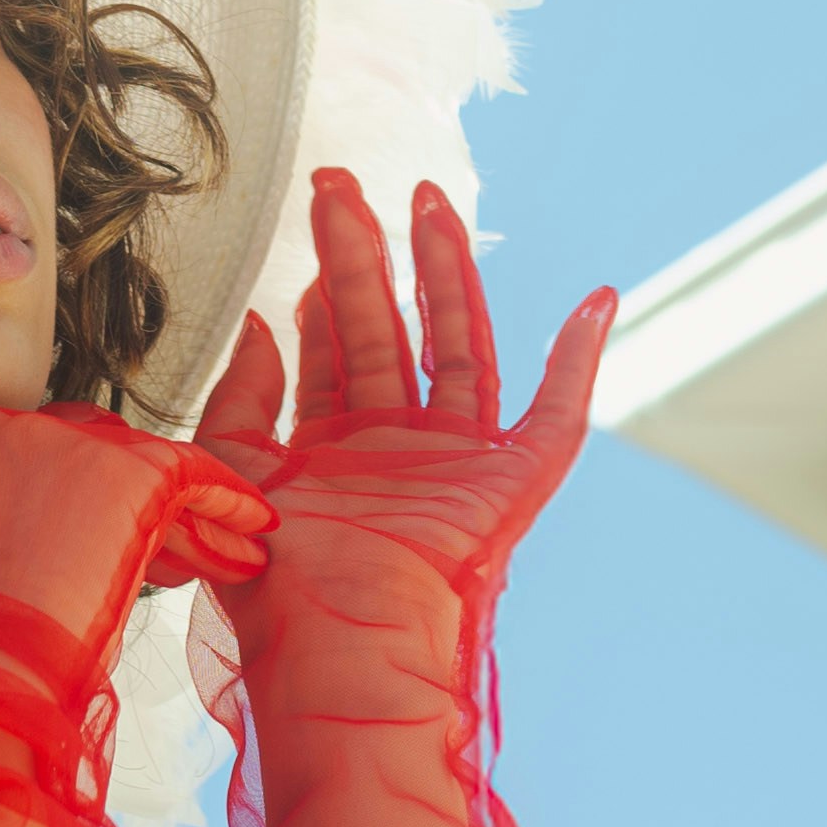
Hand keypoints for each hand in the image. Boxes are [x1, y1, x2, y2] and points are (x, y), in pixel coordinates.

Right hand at [0, 397, 272, 699]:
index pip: (5, 461)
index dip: (51, 501)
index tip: (75, 540)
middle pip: (72, 450)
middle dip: (108, 500)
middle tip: (152, 551)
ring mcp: (55, 442)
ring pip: (132, 461)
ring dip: (171, 512)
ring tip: (216, 554)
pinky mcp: (124, 470)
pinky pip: (191, 469)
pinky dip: (225, 499)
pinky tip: (253, 525)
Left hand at [193, 172, 613, 630]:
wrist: (336, 644)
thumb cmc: (276, 581)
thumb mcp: (230, 471)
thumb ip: (239, 396)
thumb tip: (260, 325)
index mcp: (335, 460)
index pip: (336, 354)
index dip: (327, 285)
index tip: (319, 220)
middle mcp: (397, 455)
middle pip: (388, 331)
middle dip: (367, 255)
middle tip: (342, 181)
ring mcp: (456, 465)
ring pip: (458, 347)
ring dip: (445, 272)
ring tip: (426, 197)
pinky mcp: (511, 486)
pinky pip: (558, 415)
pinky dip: (581, 359)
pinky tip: (597, 300)